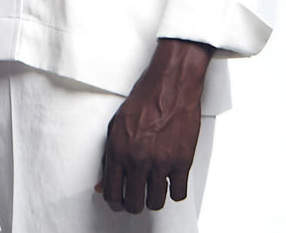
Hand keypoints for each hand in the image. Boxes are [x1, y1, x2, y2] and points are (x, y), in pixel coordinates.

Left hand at [95, 38, 212, 213]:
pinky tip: (172, 178)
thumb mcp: (117, 125)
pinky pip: (178, 193)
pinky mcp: (181, 162)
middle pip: (134, 203)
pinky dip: (175, 189)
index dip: (116, 202)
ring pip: (156, 202)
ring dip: (155, 197)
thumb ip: (108, 156)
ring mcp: (160, 162)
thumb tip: (103, 183)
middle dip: (135, 202)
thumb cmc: (146, 99)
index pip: (112, 193)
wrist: (171, 83)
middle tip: (138, 195)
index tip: (120, 201)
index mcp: (118, 150)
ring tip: (155, 186)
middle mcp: (137, 159)